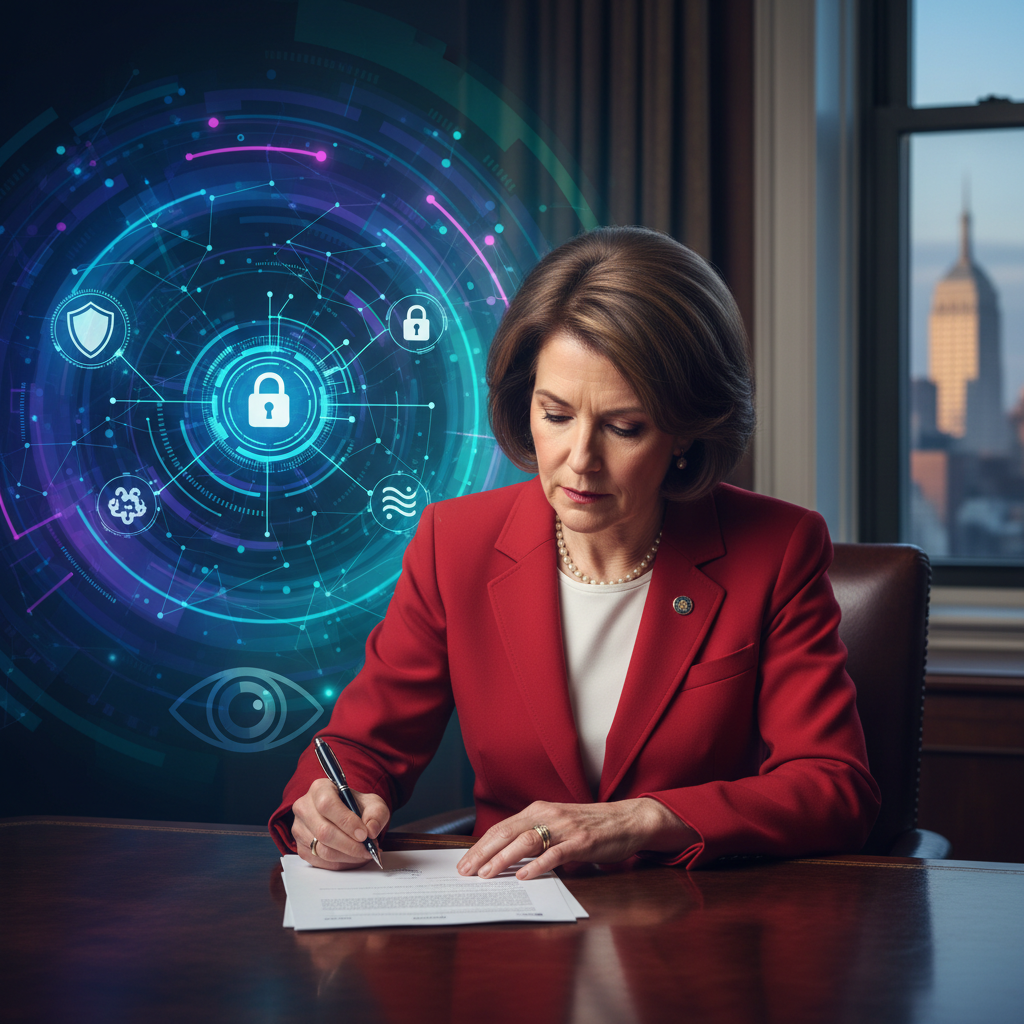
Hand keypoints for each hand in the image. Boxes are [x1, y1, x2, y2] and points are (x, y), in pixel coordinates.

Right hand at [291, 778, 389, 870]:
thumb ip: (376, 815)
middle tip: (368, 850)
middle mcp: (304, 807)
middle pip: (324, 831)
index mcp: (320, 788)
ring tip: (363, 854)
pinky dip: (339, 864)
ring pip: (322, 850)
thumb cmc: (357, 807)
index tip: (364, 835)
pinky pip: (319, 861)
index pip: (328, 805)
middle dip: (350, 845)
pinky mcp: (300, 847)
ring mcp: (299, 828)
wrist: (346, 815)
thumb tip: (371, 831)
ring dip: (347, 856)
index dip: (346, 822)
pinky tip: (352, 858)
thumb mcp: (373, 804)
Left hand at [456, 798, 698, 880]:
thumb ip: (534, 837)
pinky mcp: (582, 841)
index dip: (480, 845)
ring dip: (504, 859)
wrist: (627, 819)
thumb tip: (503, 858)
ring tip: (487, 875)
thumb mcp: (556, 826)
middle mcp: (548, 815)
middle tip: (465, 872)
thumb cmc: (589, 826)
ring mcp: (565, 827)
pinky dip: (538, 865)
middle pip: (508, 833)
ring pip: (527, 840)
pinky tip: (524, 876)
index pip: (501, 828)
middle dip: (483, 853)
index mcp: (538, 810)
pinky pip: (556, 853)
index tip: (463, 863)